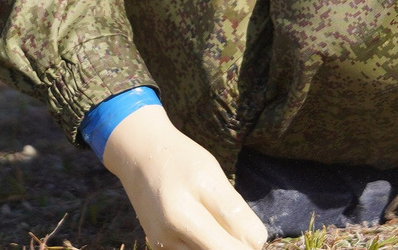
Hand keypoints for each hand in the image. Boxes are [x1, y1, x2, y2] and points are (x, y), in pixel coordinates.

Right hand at [99, 104, 267, 249]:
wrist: (139, 156)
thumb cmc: (182, 160)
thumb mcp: (213, 176)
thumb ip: (234, 211)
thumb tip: (258, 243)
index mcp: (183, 213)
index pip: (230, 247)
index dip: (250, 243)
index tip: (254, 234)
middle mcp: (168, 235)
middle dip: (235, 244)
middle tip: (235, 223)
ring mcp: (161, 244)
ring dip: (219, 243)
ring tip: (216, 218)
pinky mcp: (158, 247)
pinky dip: (204, 243)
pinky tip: (203, 224)